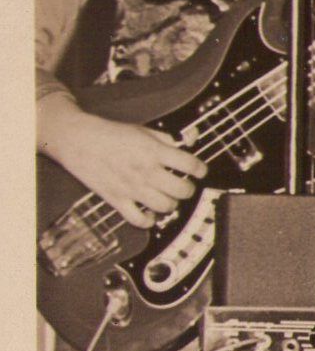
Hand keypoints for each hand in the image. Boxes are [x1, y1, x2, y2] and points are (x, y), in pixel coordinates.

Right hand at [39, 105, 204, 226]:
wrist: (77, 139)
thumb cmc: (110, 134)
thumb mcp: (143, 130)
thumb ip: (167, 138)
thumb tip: (188, 142)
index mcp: (154, 152)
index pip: (191, 165)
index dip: (200, 169)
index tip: (199, 171)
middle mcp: (146, 171)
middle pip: (183, 190)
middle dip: (188, 189)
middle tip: (183, 185)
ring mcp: (132, 188)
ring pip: (166, 206)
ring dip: (172, 204)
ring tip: (168, 197)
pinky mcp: (117, 200)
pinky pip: (139, 220)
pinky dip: (149, 220)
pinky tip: (150, 213)